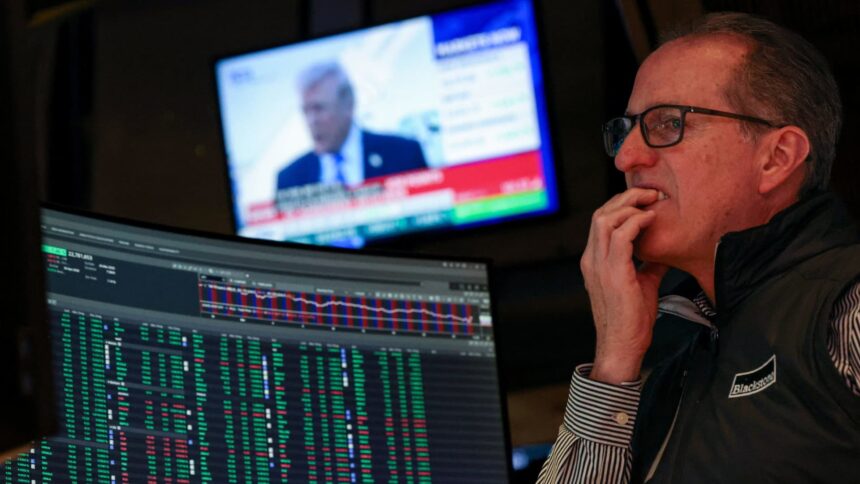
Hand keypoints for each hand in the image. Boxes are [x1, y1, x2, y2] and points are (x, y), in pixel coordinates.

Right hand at [580, 188, 668, 383]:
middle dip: (625, 198)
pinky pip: (620, 236)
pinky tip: (651, 220)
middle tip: (650, 193)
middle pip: (600, 214)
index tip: (644, 200)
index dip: (621, 205)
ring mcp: (599, 265)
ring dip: (630, 205)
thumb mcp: (642, 284)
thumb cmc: (631, 320)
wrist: (622, 346)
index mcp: (594, 261)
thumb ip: (649, 265)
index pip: (601, 221)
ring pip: (605, 219)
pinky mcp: (612, 273)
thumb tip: (665, 252)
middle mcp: (591, 259)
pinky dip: (636, 222)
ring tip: (651, 201)